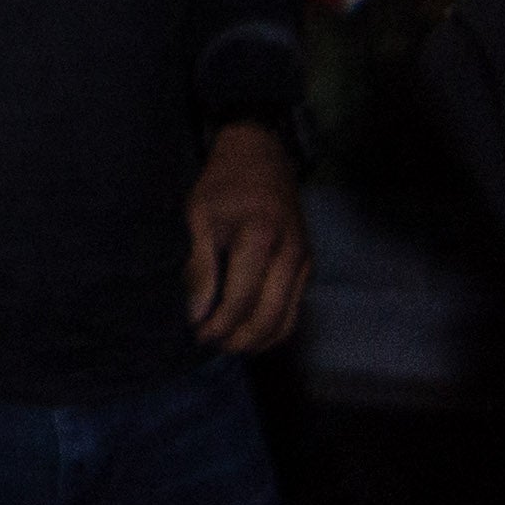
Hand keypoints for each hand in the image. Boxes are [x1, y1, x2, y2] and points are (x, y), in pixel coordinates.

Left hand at [185, 123, 308, 351]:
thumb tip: (196, 312)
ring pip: (287, 318)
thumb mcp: (199, 215)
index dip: (219, 322)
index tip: (197, 333)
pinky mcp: (308, 266)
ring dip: (258, 339)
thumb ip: (199, 264)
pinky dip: (275, 328)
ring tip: (228, 345)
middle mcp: (290, 253)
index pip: (241, 296)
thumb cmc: (223, 185)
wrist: (262, 158)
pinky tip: (251, 334)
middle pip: (269, 315)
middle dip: (239, 338)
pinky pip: (294, 308)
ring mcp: (304, 261)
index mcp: (260, 236)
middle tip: (211, 345)